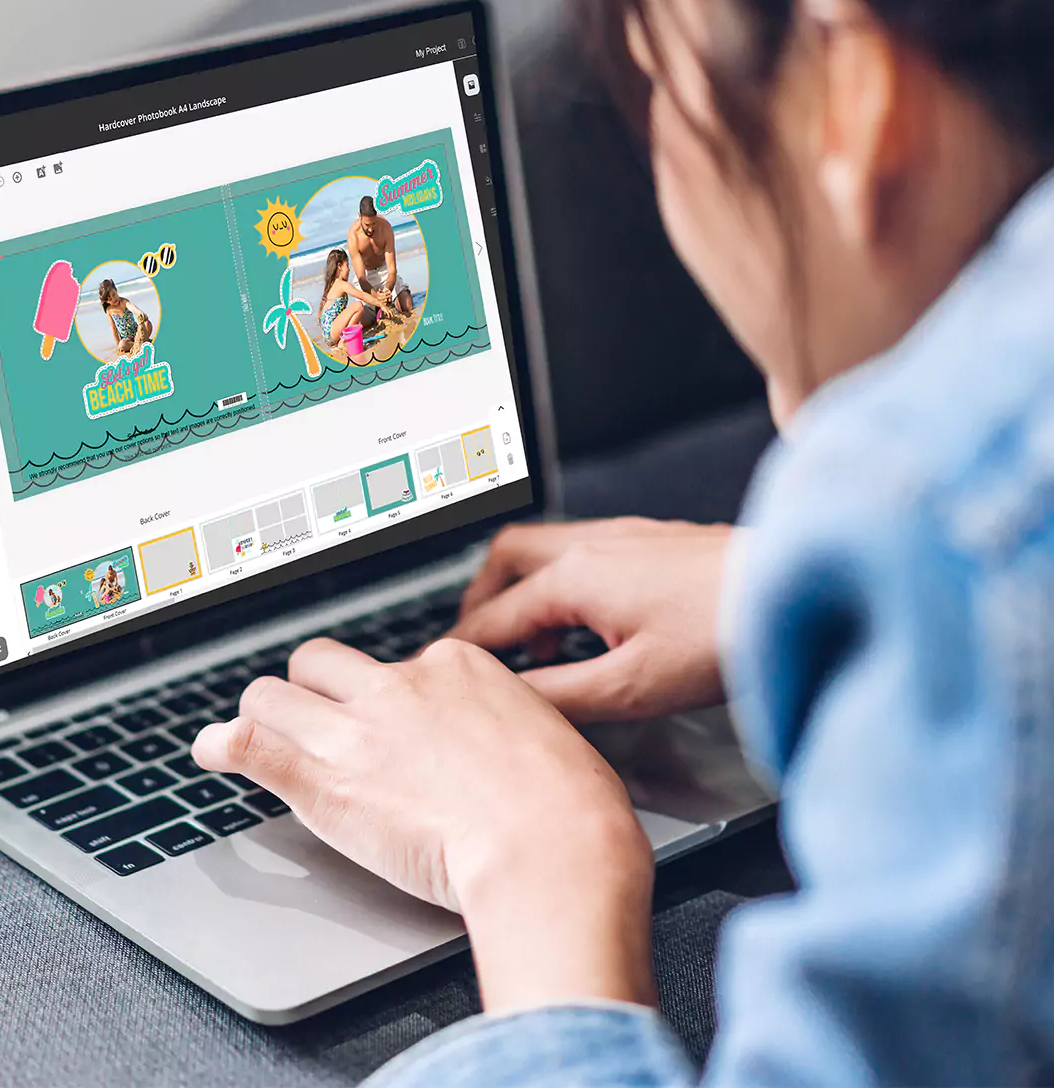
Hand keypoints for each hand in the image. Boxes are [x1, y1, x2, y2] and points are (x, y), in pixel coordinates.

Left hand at [192, 636, 655, 1010]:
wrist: (552, 849)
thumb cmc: (569, 805)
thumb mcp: (547, 733)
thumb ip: (503, 721)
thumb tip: (499, 731)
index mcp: (455, 666)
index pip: (394, 664)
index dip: (384, 698)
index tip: (385, 724)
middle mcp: (398, 686)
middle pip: (322, 662)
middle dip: (312, 689)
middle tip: (313, 721)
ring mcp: (357, 730)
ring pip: (274, 694)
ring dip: (264, 715)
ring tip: (257, 734)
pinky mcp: (326, 781)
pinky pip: (252, 745)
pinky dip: (224, 746)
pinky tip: (212, 749)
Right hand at [453, 518, 734, 723]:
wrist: (795, 588)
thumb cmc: (726, 635)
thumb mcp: (633, 687)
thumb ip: (562, 695)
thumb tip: (512, 703)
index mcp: (576, 577)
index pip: (495, 616)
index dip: (462, 648)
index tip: (442, 669)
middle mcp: (594, 543)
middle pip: (507, 556)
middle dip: (481, 597)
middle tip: (476, 638)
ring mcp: (627, 534)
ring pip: (547, 546)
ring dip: (525, 588)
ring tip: (534, 636)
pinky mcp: (656, 538)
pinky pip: (585, 547)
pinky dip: (565, 580)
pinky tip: (593, 616)